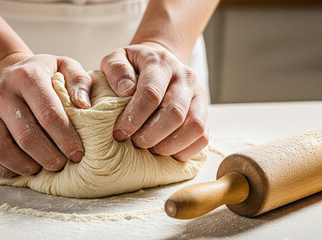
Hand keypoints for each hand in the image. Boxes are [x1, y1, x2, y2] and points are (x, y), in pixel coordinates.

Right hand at [0, 53, 91, 177]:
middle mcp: (1, 93)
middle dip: (48, 157)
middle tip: (61, 165)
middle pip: (26, 136)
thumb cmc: (42, 75)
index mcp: (27, 77)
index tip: (77, 154)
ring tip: (40, 168)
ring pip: (1, 149)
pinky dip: (3, 169)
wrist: (5, 72)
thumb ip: (80, 81)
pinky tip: (20, 170)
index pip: (48, 114)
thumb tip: (84, 106)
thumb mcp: (64, 66)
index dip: (65, 138)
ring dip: (24, 166)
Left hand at [100, 43, 208, 160]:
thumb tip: (125, 90)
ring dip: (169, 145)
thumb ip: (116, 69)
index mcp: (161, 63)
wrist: (159, 63)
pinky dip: (184, 151)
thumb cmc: (133, 66)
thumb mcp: (116, 58)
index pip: (151, 93)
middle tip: (135, 143)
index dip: (134, 117)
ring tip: (150, 149)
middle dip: (151, 135)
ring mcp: (199, 95)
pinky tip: (165, 151)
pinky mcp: (205, 112)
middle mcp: (185, 77)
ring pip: (194, 127)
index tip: (120, 133)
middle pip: (175, 113)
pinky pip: (203, 138)